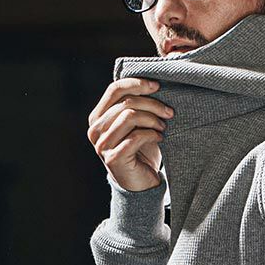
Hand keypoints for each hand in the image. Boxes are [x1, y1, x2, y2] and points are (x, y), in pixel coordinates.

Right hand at [87, 75, 174, 190]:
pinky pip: (135, 137)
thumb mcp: (136, 124)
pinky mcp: (113, 159)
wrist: (141, 183)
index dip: (137, 83)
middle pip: (125, 102)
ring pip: (129, 117)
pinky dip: (151, 135)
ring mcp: (102, 145)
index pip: (114, 89)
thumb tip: (152, 81)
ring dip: (152, 119)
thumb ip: (134, 105)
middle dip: (151, 104)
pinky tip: (160, 138)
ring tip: (163, 127)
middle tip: (168, 112)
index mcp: (97, 117)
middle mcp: (95, 130)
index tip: (157, 86)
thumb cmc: (140, 150)